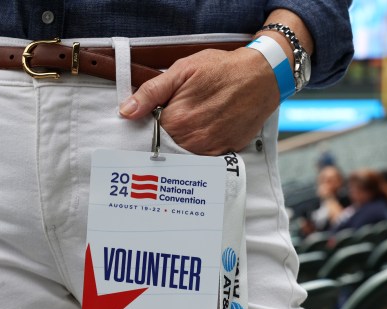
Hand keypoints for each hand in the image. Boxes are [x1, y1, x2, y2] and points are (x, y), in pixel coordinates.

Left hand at [119, 47, 280, 154]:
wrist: (261, 77)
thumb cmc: (221, 70)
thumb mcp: (182, 71)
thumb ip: (151, 92)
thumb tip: (126, 111)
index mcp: (176, 120)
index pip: (148, 137)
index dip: (146, 131)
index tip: (147, 127)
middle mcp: (192, 140)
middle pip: (165, 150)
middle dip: (162, 142)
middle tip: (168, 128)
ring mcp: (211, 148)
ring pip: (184, 157)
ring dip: (180, 149)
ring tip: (186, 131)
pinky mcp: (226, 151)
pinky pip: (204, 160)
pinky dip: (198, 153)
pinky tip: (201, 138)